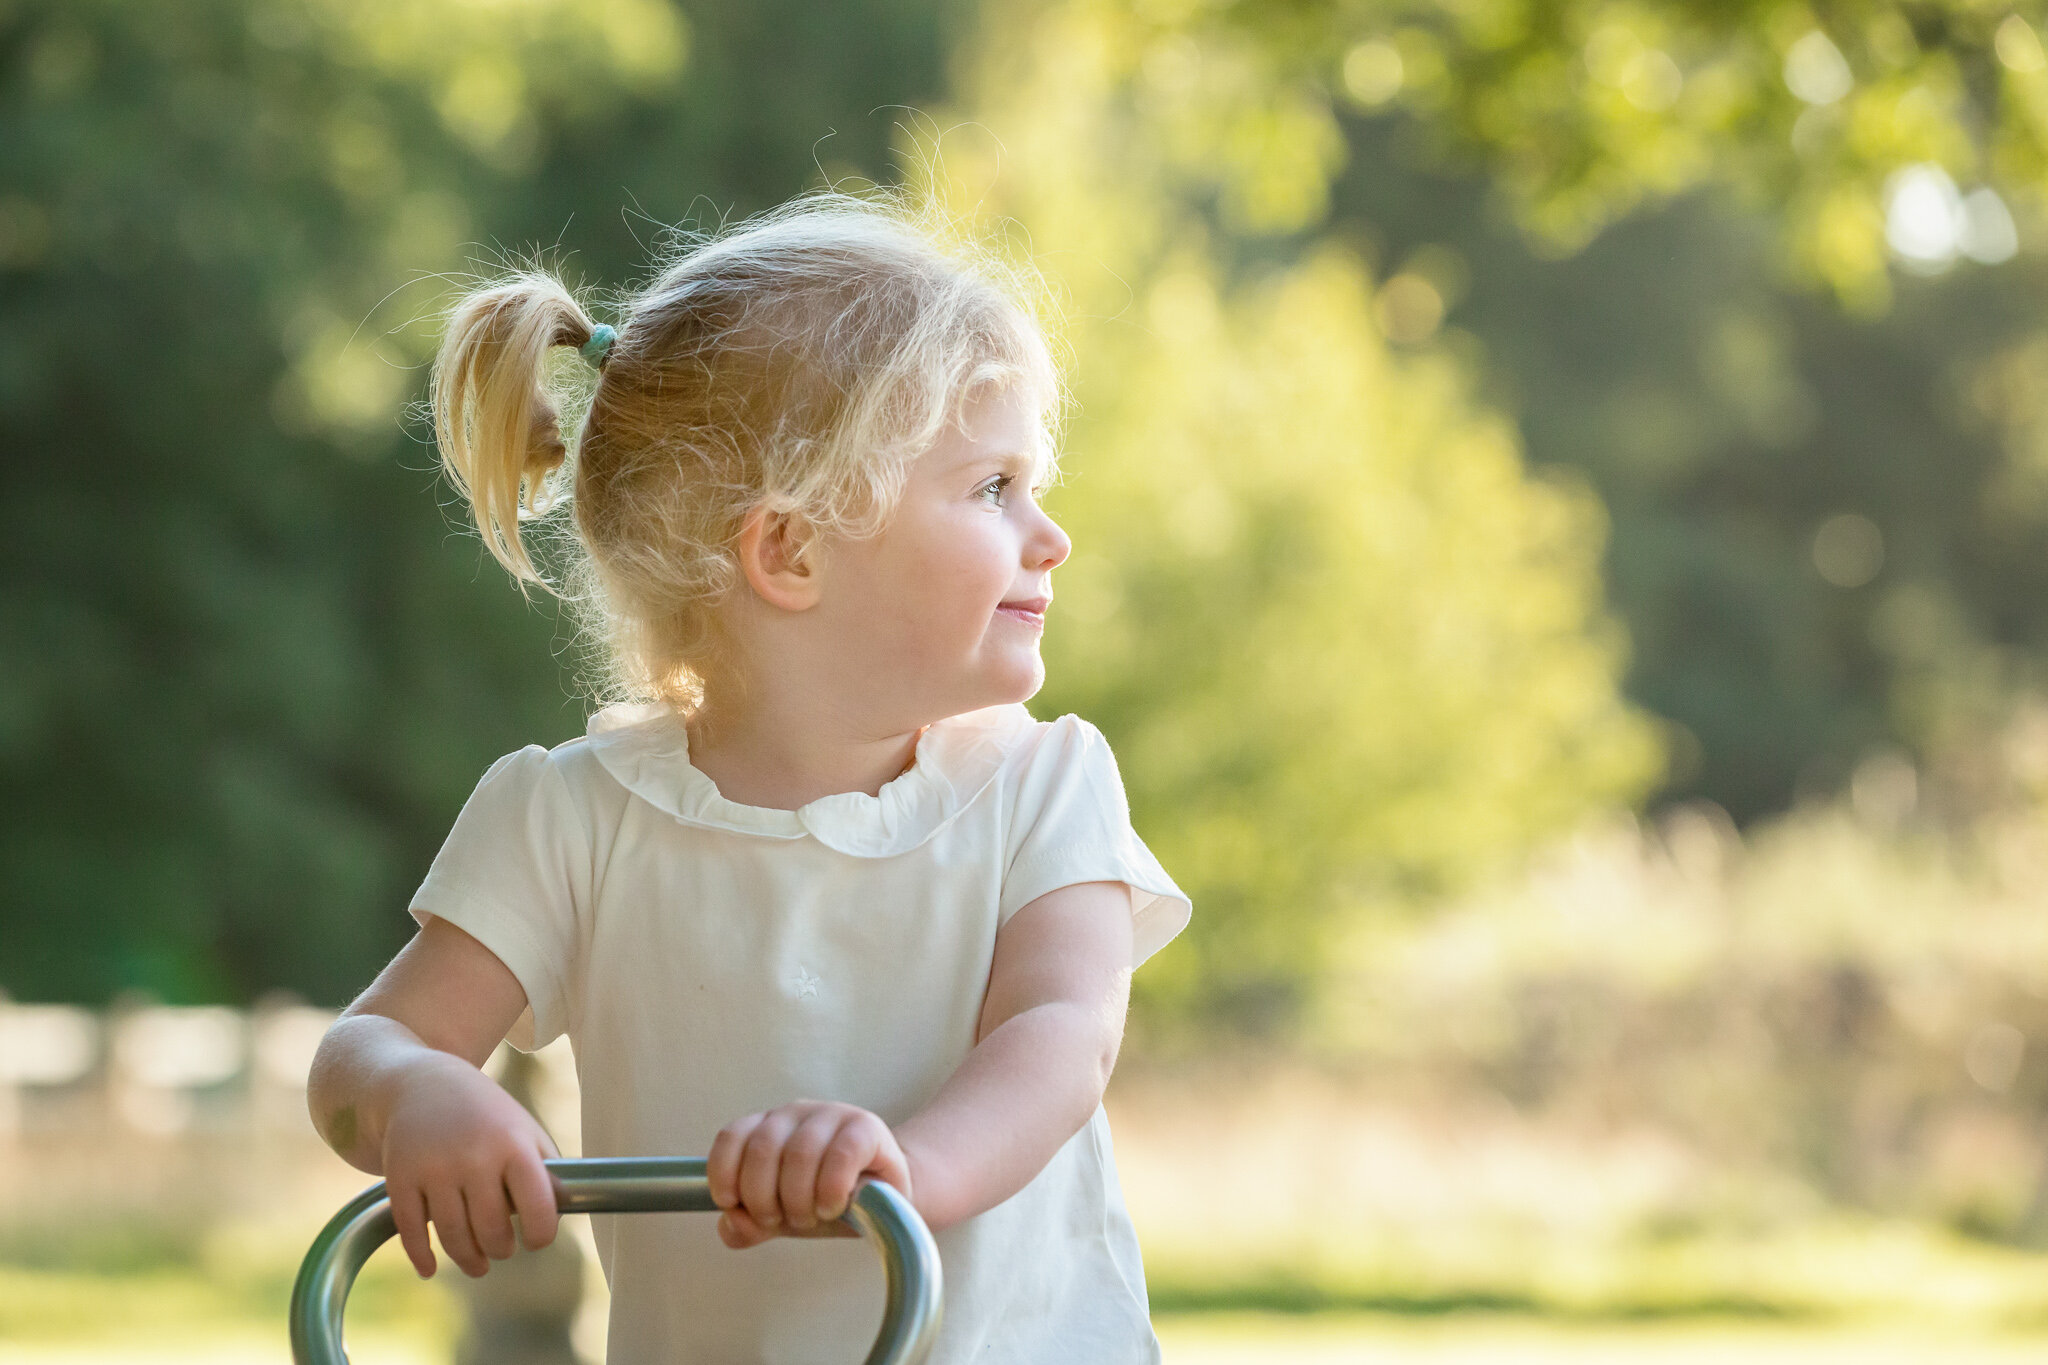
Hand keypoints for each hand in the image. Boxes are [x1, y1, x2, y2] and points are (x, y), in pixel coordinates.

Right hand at [379, 1054, 560, 1277]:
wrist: (421, 1083)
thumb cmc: (485, 1115)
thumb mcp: (523, 1130)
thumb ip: (545, 1170)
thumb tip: (561, 1213)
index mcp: (513, 1145)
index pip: (537, 1207)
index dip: (541, 1234)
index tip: (536, 1240)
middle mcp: (474, 1157)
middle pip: (491, 1230)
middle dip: (501, 1249)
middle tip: (503, 1249)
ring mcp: (434, 1169)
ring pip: (454, 1237)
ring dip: (468, 1260)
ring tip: (478, 1264)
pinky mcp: (400, 1178)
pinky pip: (412, 1231)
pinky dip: (422, 1257)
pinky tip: (430, 1269)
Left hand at [706, 1101, 911, 1248]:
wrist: (887, 1201)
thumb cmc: (827, 1203)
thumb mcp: (782, 1218)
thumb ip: (749, 1224)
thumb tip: (732, 1223)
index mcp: (768, 1127)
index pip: (732, 1136)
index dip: (724, 1172)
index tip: (732, 1203)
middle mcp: (796, 1113)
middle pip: (762, 1149)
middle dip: (764, 1198)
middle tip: (782, 1221)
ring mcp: (833, 1115)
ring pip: (799, 1153)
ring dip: (798, 1199)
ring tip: (811, 1218)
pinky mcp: (867, 1128)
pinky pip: (840, 1155)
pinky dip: (830, 1190)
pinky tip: (833, 1207)